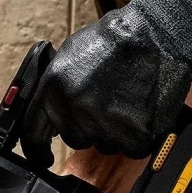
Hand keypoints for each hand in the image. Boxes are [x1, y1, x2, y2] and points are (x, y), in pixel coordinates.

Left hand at [22, 2, 191, 163]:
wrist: (158, 34)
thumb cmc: (116, 40)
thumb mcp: (69, 55)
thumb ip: (55, 89)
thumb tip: (46, 113)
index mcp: (54, 90)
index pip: (33, 135)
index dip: (37, 151)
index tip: (44, 158)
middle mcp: (76, 110)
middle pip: (75, 140)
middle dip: (88, 128)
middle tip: (104, 104)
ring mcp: (105, 124)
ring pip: (103, 145)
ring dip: (113, 132)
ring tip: (124, 102)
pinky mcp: (134, 134)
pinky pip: (130, 149)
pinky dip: (137, 136)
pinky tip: (140, 112)